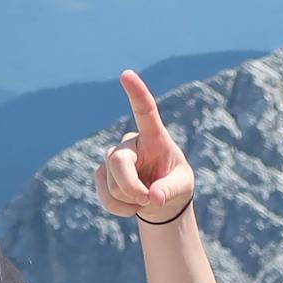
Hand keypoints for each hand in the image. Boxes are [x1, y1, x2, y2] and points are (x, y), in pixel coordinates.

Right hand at [94, 70, 195, 223]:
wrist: (159, 201)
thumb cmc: (174, 186)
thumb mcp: (182, 188)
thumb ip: (170, 190)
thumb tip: (152, 197)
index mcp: (154, 137)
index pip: (145, 112)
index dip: (136, 93)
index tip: (127, 74)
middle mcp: (130, 143)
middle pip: (118, 161)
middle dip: (131, 187)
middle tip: (148, 199)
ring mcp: (113, 157)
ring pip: (112, 183)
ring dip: (130, 199)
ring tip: (145, 199)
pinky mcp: (101, 174)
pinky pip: (105, 197)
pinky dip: (120, 208)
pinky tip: (131, 206)